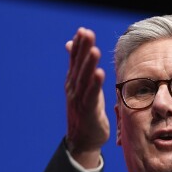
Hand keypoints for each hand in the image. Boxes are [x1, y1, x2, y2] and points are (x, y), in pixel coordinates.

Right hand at [65, 27, 109, 167]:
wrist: (83, 141)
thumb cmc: (86, 113)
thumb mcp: (82, 88)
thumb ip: (79, 68)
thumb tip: (72, 45)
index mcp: (73, 83)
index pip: (75, 61)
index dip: (79, 46)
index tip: (83, 31)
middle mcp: (73, 90)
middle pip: (79, 66)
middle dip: (83, 49)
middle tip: (87, 33)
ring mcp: (79, 101)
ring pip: (84, 79)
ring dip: (89, 64)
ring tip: (94, 50)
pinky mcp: (88, 112)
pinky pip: (91, 96)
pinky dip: (95, 85)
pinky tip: (100, 74)